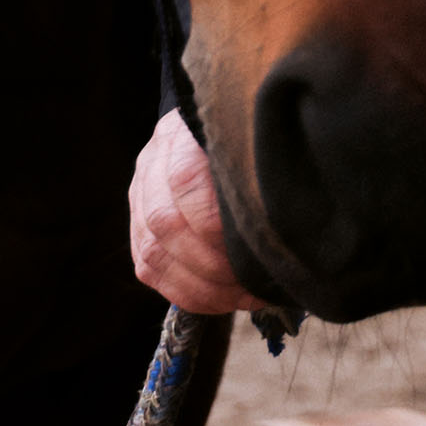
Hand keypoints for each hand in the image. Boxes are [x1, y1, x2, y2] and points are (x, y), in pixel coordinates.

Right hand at [128, 110, 267, 313]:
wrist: (210, 125)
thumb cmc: (243, 137)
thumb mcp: (252, 136)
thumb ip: (259, 166)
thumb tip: (288, 214)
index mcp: (182, 134)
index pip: (184, 180)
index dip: (215, 223)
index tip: (255, 246)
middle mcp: (152, 163)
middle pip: (164, 223)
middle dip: (212, 265)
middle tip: (254, 284)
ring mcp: (139, 196)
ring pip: (152, 253)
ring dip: (200, 287)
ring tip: (243, 298)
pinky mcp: (137, 226)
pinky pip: (149, 270)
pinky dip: (185, 293)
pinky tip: (221, 300)